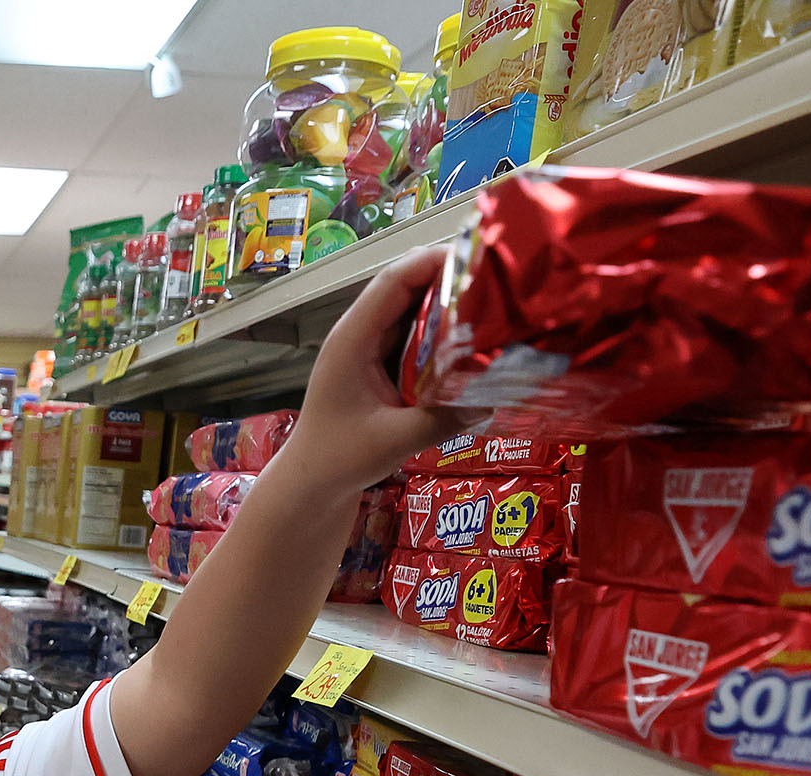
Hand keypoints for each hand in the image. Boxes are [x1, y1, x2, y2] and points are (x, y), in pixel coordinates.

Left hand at [269, 245, 485, 496]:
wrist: (311, 484)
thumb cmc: (339, 460)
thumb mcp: (393, 441)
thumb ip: (442, 419)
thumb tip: (492, 399)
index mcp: (353, 338)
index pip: (394, 280)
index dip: (434, 261)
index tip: (478, 257)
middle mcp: (360, 334)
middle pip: (407, 287)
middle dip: (449, 279)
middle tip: (498, 283)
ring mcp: (369, 349)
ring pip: (413, 311)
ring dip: (448, 306)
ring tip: (495, 306)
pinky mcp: (380, 366)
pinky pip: (414, 337)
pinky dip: (441, 334)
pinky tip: (472, 343)